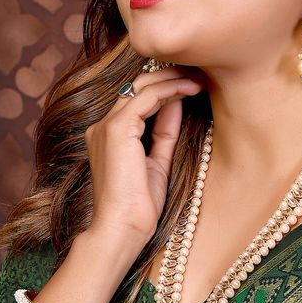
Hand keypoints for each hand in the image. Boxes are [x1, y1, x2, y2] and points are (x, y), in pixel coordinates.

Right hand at [84, 65, 206, 251]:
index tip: (192, 85)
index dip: (165, 89)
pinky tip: (190, 89)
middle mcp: (103, 127)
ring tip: (198, 78)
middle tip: (197, 72)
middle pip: (136, 87)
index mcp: (109, 136)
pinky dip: (169, 90)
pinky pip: (145, 98)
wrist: (122, 230)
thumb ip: (164, 134)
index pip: (136, 101)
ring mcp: (107, 126)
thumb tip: (176, 105)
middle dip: (168, 76)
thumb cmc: (138, 208)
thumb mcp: (157, 164)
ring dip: (172, 79)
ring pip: (141, 87)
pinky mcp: (116, 130)